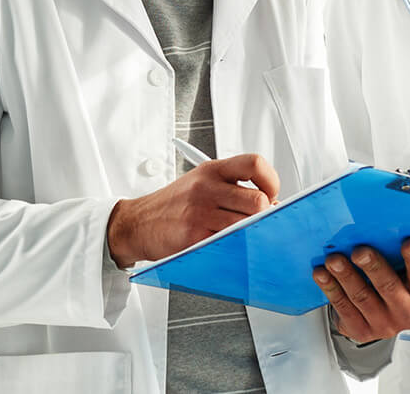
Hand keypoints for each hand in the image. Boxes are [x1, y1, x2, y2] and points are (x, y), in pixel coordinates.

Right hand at [106, 154, 279, 267]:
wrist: (137, 223)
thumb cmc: (172, 205)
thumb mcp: (200, 184)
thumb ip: (232, 189)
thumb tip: (271, 203)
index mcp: (212, 170)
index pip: (254, 164)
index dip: (271, 180)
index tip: (272, 194)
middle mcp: (207, 187)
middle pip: (258, 201)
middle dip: (265, 216)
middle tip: (258, 222)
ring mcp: (200, 212)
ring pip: (247, 224)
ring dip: (251, 233)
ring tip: (244, 234)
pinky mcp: (195, 236)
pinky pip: (229, 243)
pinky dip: (235, 247)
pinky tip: (229, 245)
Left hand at [312, 239, 409, 342]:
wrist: (378, 320)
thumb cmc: (391, 288)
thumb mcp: (401, 275)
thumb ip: (395, 258)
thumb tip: (377, 231)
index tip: (408, 242)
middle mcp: (406, 312)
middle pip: (388, 286)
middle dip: (372, 267)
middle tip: (359, 251)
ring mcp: (384, 324)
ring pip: (361, 296)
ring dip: (346, 276)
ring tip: (334, 260)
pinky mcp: (361, 331)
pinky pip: (343, 307)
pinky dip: (331, 288)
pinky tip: (322, 274)